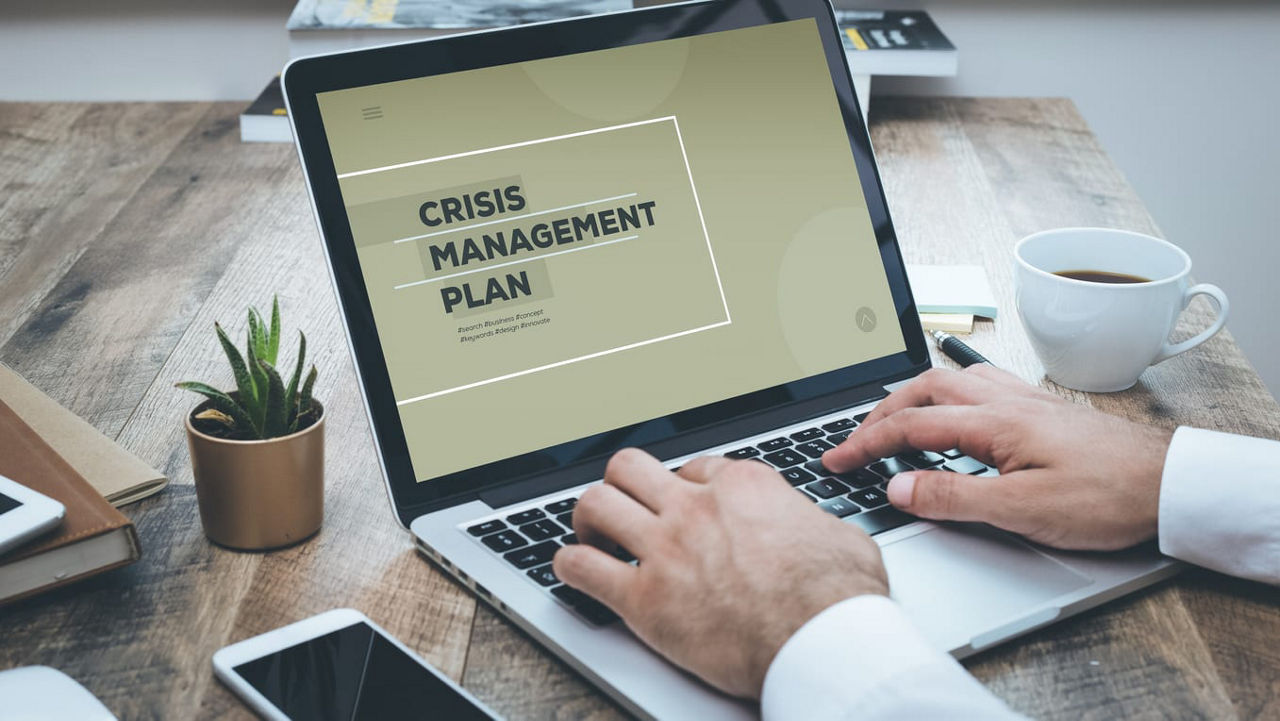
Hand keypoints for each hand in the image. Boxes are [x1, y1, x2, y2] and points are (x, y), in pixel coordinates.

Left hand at [552, 449, 886, 698]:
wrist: (823, 644)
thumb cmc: (839, 598)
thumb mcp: (838, 535)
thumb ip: (811, 521)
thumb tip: (814, 529)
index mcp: (742, 486)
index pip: (691, 466)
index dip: (683, 486)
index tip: (682, 504)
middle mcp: (695, 508)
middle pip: (629, 467)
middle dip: (621, 484)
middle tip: (623, 506)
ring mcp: (665, 550)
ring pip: (596, 503)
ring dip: (588, 518)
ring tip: (592, 535)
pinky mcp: (644, 600)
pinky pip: (582, 568)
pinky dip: (570, 565)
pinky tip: (574, 569)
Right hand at [822, 365, 1173, 549]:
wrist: (1171, 483)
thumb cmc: (1108, 496)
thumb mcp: (1022, 509)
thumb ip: (954, 497)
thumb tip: (897, 488)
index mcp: (993, 422)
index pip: (910, 427)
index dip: (865, 444)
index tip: (835, 460)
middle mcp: (1006, 401)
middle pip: (924, 389)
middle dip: (880, 412)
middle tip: (856, 440)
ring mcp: (1026, 400)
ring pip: (953, 380)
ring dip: (914, 396)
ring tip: (895, 419)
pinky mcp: (1044, 409)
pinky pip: (983, 385)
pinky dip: (952, 393)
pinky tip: (959, 409)